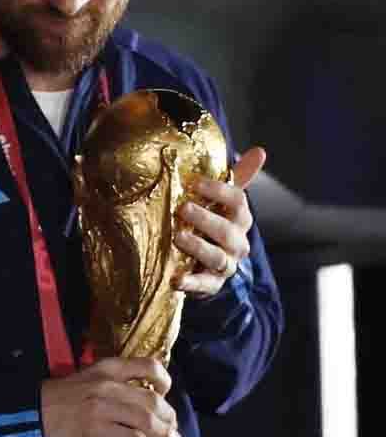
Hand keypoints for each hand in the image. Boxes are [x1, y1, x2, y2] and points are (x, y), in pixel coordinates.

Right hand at [40, 357, 180, 436]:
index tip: (165, 393)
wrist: (34, 410)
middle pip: (152, 400)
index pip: (147, 366)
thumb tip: (147, 399)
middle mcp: (107, 386)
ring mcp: (101, 408)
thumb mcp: (89, 378)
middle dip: (169, 418)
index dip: (164, 380)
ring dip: (164, 436)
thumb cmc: (63, 396)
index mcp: (106, 369)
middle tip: (172, 429)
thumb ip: (116, 383)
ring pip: (146, 421)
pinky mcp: (95, 430)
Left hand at [172, 147, 265, 296]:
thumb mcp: (222, 202)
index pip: (238, 201)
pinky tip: (176, 279)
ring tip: (178, 237)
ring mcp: (226, 265)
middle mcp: (237, 242)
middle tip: (182, 208)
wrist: (207, 265)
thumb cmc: (212, 224)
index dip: (218, 191)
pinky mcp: (211, 285)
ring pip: (217, 257)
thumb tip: (261, 151)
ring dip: (198, 247)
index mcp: (239, 219)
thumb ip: (236, 178)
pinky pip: (204, 285)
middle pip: (227, 231)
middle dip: (206, 219)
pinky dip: (190, 283)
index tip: (194, 182)